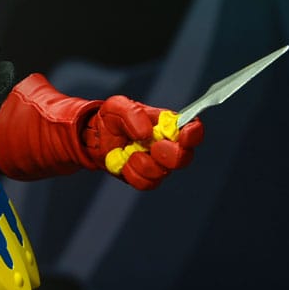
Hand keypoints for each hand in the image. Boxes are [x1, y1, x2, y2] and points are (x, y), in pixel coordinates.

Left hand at [84, 96, 203, 189]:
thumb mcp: (117, 106)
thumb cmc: (112, 119)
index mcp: (168, 125)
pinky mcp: (146, 178)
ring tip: (129, 151)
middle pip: (183, 157)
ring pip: (162, 172)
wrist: (95, 138)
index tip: (185, 134)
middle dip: (168, 153)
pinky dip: (132, 173)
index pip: (192, 129)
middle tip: (152, 146)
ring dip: (142, 162)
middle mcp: (169, 146)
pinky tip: (125, 163)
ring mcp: (159, 164)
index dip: (193, 134)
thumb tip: (147, 133)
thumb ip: (132, 114)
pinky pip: (146, 183)